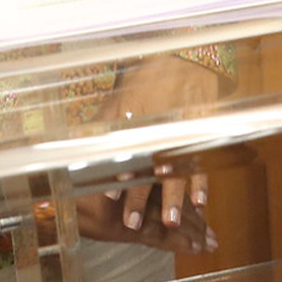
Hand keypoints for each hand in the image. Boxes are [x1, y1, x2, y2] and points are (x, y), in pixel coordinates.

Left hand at [78, 55, 220, 253]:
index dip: (119, 174)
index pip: (127, 150)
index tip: (110, 194)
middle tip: (133, 222)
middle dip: (143, 195)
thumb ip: (103, 125)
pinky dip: (202, 181)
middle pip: (151, 165)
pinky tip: (199, 202)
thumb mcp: (121, 99)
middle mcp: (161, 127)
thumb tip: (77, 147)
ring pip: (179, 167)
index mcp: (138, 118)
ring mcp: (184, 130)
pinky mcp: (203, 132)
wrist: (187, 58)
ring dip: (174, 196)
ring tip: (170, 220)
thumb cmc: (148, 82)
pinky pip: (204, 159)